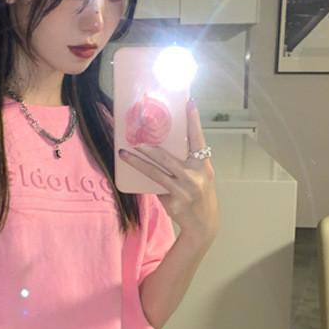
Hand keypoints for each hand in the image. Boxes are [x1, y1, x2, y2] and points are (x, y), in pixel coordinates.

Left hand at [119, 98, 219, 244]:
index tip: (189, 103)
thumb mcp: (200, 176)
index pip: (198, 140)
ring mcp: (183, 190)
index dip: (194, 122)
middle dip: (150, 146)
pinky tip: (129, 173)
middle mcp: (195, 176)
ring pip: (156, 172)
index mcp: (204, 166)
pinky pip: (153, 186)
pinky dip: (142, 180)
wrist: (204, 224)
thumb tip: (161, 147)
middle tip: (135, 136)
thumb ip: (186, 163)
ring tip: (124, 153)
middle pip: (168, 157)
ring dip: (137, 162)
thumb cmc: (199, 195)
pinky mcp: (173, 201)